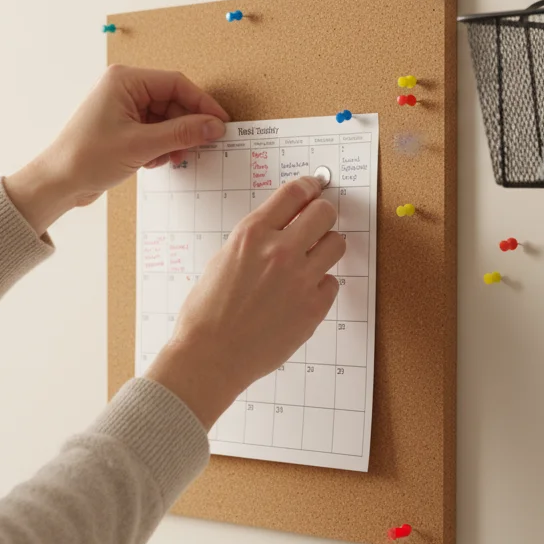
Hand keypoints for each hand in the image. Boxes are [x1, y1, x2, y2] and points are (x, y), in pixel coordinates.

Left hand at [3, 65, 228, 232]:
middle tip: (196, 149)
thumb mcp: (142, 145)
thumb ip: (182, 133)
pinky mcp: (122, 126)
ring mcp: (122, 107)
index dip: (202, 104)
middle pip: (172, 101)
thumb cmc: (88, 157)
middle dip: (185, 127)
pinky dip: (160, 146)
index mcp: (125, 80)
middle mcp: (123, 88)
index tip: (220, 123)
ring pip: (165, 119)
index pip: (176, 84)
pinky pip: (153, 130)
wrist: (58, 182)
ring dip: (173, 140)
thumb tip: (214, 126)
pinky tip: (153, 162)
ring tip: (168, 159)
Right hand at [146, 177, 344, 427]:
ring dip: (326, 248)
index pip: (294, 193)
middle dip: (322, 215)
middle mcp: (280, 250)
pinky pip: (332, 283)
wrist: (210, 356)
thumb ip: (254, 241)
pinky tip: (301, 295)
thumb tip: (279, 230)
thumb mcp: (223, 260)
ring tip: (311, 261)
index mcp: (252, 233)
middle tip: (317, 224)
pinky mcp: (314, 307)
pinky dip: (321, 286)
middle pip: (324, 212)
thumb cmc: (207, 313)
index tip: (315, 188)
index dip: (309, 187)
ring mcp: (301, 278)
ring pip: (337, 244)